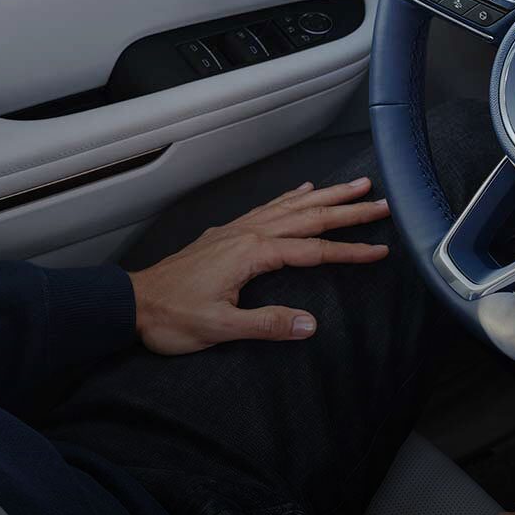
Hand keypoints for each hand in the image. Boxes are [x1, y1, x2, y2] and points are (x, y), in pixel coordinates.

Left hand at [128, 178, 390, 354]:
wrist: (132, 303)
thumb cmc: (173, 317)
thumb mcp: (220, 328)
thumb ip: (266, 324)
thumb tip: (309, 324)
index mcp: (253, 253)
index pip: (314, 250)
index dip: (350, 251)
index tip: (380, 250)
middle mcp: (249, 233)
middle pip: (309, 217)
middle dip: (349, 211)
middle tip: (382, 203)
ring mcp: (238, 229)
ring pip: (292, 205)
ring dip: (327, 196)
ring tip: (356, 186)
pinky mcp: (228, 233)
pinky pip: (269, 207)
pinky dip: (291, 196)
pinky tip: (304, 189)